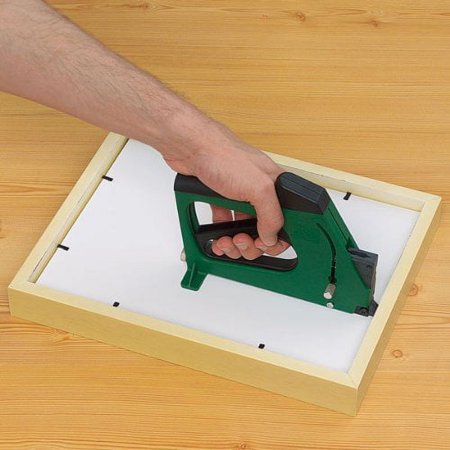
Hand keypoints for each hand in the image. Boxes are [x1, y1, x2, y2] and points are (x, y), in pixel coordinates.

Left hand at [163, 118, 289, 259]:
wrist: (191, 147)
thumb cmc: (224, 156)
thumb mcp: (258, 188)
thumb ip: (271, 215)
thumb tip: (272, 237)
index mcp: (275, 186)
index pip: (285, 219)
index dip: (277, 237)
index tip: (265, 246)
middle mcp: (258, 192)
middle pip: (262, 229)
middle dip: (251, 243)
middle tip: (241, 242)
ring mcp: (238, 196)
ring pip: (242, 229)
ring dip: (234, 242)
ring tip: (225, 241)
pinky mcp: (220, 199)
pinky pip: (224, 223)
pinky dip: (220, 234)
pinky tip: (216, 238)